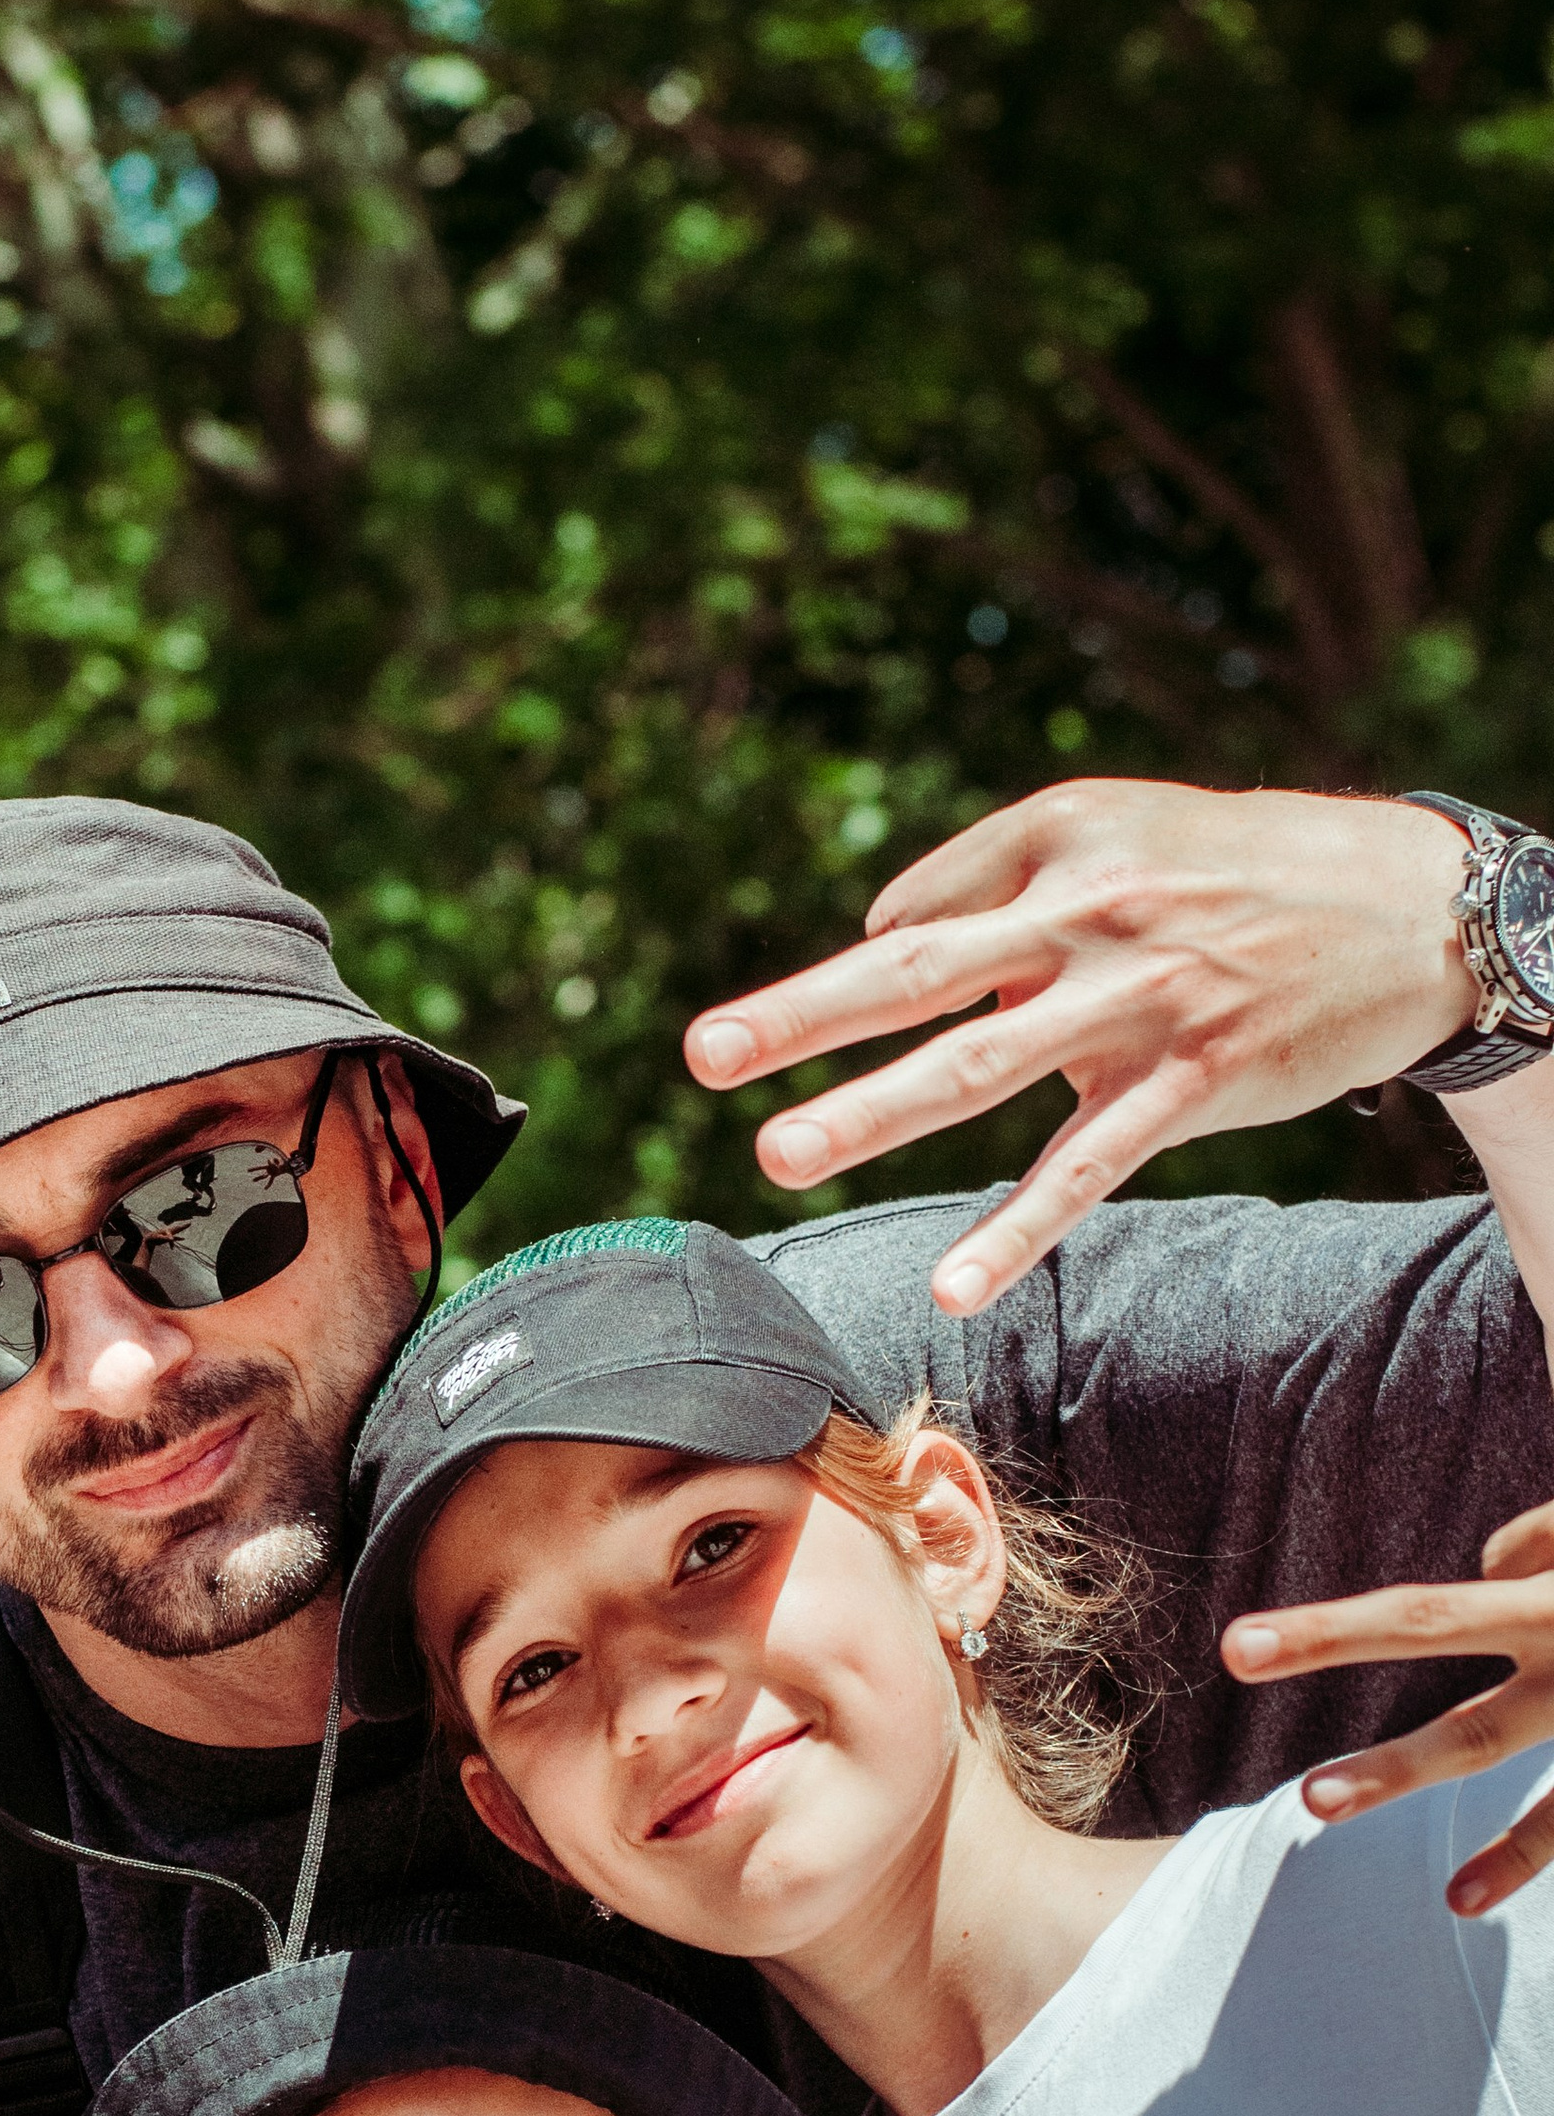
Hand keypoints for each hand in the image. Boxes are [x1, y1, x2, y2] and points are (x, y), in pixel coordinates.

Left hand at [684, 780, 1476, 1311]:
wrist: (1411, 903)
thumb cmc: (1237, 869)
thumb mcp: (1119, 831)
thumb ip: (998, 882)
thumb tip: (884, 932)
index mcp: (1060, 839)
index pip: (920, 913)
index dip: (854, 979)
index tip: (773, 1038)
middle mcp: (1090, 912)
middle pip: (918, 971)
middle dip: (803, 1015)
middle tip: (703, 1054)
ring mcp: (1140, 1002)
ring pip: (982, 1066)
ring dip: (874, 1114)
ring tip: (780, 1153)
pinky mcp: (1192, 1083)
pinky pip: (1084, 1167)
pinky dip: (1015, 1230)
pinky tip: (951, 1284)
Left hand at [1222, 1498, 1553, 1914]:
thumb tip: (1485, 1549)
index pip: (1423, 1616)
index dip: (1327, 1634)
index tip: (1232, 1650)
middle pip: (1467, 1713)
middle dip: (1385, 1755)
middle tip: (1303, 1802)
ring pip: (1535, 1784)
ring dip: (1455, 1819)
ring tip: (1341, 1827)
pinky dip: (1528, 1854)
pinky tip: (1460, 1901)